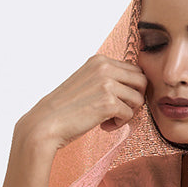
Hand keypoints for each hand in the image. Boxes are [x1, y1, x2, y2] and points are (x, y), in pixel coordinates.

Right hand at [17, 55, 148, 150]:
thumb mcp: (88, 82)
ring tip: (108, 120)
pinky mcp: (108, 103)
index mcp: (99, 60)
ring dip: (127, 113)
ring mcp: (107, 84)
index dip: (130, 88)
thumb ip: (109, 78)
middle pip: (142, 81)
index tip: (117, 101)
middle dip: (134, 98)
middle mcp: (104, 67)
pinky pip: (130, 114)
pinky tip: (104, 126)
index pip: (134, 70)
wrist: (46, 124)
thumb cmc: (67, 107)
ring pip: (138, 99)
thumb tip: (140, 83)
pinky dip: (120, 124)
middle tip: (119, 111)